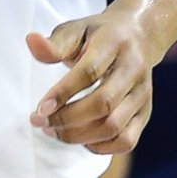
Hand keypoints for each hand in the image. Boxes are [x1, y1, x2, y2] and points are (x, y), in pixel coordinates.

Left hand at [27, 12, 156, 151]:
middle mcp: (134, 69)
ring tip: (53, 131)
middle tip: (40, 122)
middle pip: (103, 104)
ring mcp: (142, 93)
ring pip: (114, 126)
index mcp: (114, 44)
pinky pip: (126, 140)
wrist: (138, 36)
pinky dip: (100, 147)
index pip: (89, 72)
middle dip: (66, 119)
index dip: (63, 93)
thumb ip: (54, 43)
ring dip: (79, 136)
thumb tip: (31, 41)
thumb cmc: (98, 35)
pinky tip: (80, 139)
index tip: (40, 109)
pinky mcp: (145, 112)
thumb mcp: (75, 30)